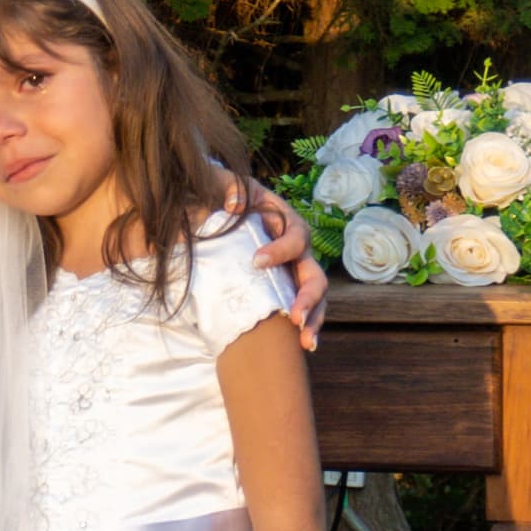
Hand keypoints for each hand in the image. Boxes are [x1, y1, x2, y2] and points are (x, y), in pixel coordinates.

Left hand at [238, 176, 328, 349]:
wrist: (214, 209)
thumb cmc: (222, 195)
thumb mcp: (222, 184)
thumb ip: (228, 188)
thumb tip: (232, 204)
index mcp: (286, 221)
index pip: (294, 237)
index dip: (280, 250)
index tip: (255, 262)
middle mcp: (297, 249)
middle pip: (314, 274)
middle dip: (307, 297)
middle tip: (293, 317)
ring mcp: (294, 271)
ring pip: (315, 297)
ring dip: (313, 319)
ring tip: (306, 342)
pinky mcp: (286, 288)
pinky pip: (303, 308)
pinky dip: (307, 326)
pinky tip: (306, 346)